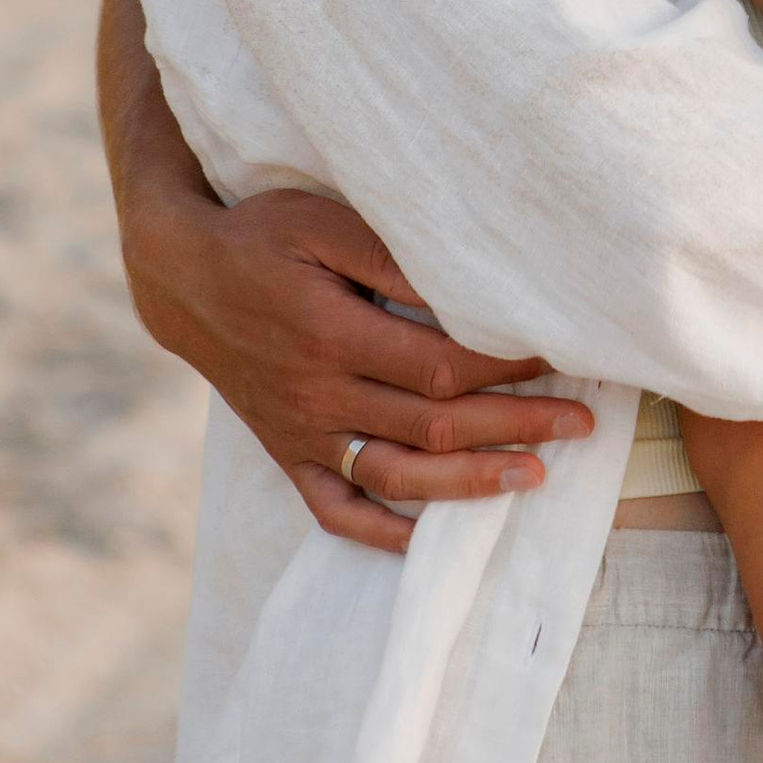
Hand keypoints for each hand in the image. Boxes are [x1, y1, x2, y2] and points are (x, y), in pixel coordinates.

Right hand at [124, 182, 594, 553]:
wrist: (179, 275)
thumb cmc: (262, 234)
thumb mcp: (322, 222)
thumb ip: (391, 256)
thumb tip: (466, 286)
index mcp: (330, 335)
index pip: (440, 367)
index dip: (506, 368)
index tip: (562, 355)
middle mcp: (316, 395)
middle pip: (431, 428)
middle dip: (514, 426)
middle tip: (583, 423)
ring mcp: (299, 433)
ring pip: (394, 478)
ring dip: (469, 485)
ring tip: (536, 476)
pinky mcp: (285, 452)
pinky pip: (335, 509)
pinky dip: (383, 533)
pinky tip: (433, 540)